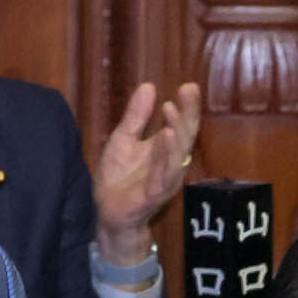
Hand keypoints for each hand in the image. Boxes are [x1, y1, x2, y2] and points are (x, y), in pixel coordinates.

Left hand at [91, 82, 202, 258]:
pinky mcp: (155, 193)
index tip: (188, 86)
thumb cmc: (118, 176)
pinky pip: (164, 173)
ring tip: (173, 110)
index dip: (187, 106)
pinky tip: (168, 137)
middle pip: (186, 135)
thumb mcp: (123, 138)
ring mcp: (166, 179)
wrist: (108, 211)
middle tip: (189, 89)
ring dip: (178, 132)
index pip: (182, 124)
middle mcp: (171, 162)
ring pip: (178, 154)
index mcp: (165, 148)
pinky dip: (167, 156)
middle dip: (188, 112)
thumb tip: (149, 86)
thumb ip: (136, 116)